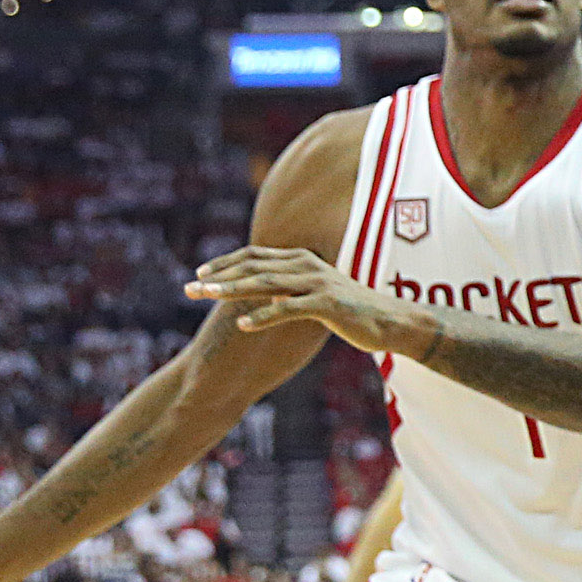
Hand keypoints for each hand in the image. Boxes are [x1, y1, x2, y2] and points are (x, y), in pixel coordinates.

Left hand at [185, 245, 411, 355]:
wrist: (392, 321)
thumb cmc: (355, 311)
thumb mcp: (319, 294)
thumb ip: (294, 290)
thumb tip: (272, 295)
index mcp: (302, 259)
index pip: (254, 256)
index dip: (225, 263)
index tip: (201, 274)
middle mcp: (306, 265)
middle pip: (253, 266)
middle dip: (218, 276)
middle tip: (189, 288)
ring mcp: (317, 283)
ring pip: (265, 283)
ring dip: (232, 290)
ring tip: (207, 298)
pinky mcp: (327, 304)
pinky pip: (288, 308)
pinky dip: (264, 316)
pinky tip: (243, 325)